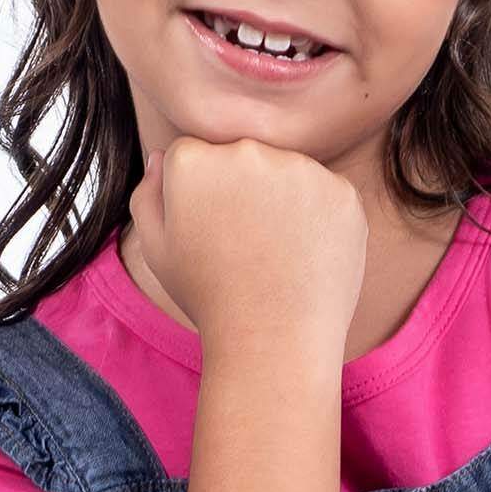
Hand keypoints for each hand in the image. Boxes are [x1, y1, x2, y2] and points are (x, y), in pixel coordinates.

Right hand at [124, 133, 366, 354]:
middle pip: (245, 157)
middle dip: (244, 192)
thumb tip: (164, 158)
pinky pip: (327, 194)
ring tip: (278, 255)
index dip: (204, 197)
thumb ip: (149, 195)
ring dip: (285, 201)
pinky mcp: (341, 191)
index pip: (198, 156)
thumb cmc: (209, 298)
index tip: (213, 231)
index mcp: (193, 160)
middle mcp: (246, 151)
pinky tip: (307, 257)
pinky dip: (321, 220)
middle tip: (248, 247)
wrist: (272, 340)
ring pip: (288, 172)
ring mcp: (299, 168)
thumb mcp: (157, 250)